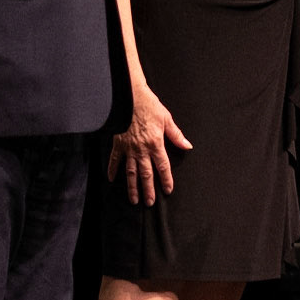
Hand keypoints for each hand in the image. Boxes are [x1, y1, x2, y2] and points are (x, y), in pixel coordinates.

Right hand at [106, 84, 191, 204]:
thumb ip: (176, 135)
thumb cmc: (149, 106)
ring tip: (133, 199)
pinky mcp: (118, 143)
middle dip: (148, 190)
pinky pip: (115, 160)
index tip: (168, 190)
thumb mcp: (166, 119)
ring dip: (132, 187)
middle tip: (149, 202)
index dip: (166, 179)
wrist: (130, 97)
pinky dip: (113, 170)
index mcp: (156, 143)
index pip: (163, 166)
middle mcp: (142, 149)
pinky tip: (112, 179)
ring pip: (131, 172)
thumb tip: (187, 146)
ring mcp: (128, 148)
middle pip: (146, 174)